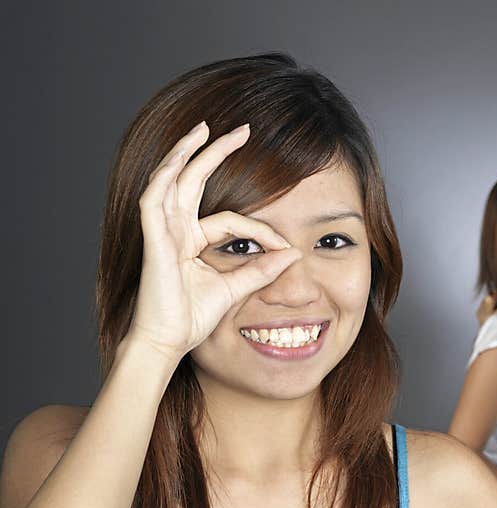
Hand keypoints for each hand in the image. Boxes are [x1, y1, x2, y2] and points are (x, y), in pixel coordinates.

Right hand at [129, 121, 302, 361]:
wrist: (168, 342)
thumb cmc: (192, 317)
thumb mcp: (236, 288)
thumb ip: (262, 269)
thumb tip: (293, 253)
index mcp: (191, 240)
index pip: (231, 219)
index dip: (261, 230)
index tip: (286, 247)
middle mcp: (175, 230)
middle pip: (194, 179)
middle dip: (215, 152)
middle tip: (242, 129)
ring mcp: (162, 232)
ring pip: (171, 179)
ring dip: (187, 152)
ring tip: (205, 128)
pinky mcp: (153, 240)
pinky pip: (154, 200)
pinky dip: (165, 176)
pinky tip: (180, 157)